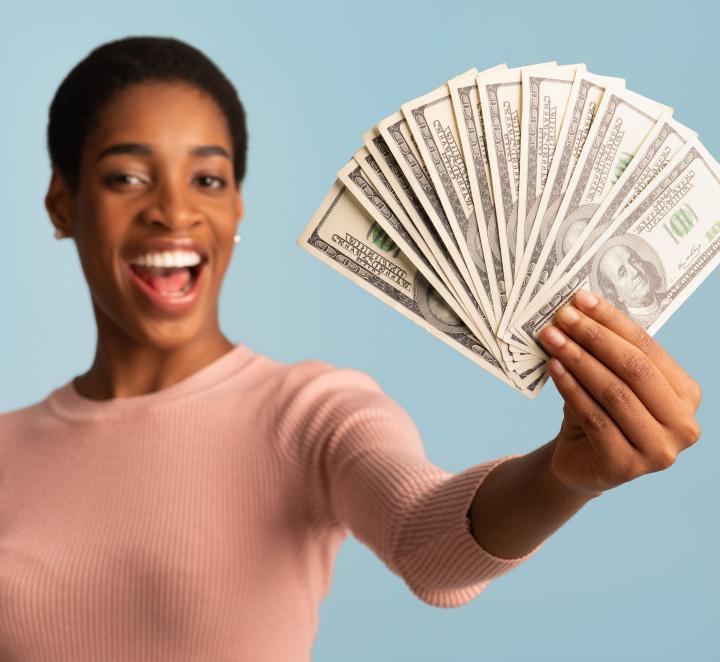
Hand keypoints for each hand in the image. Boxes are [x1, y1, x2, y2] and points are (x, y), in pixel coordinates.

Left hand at [539, 290, 701, 497]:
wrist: (580, 464)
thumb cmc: (598, 414)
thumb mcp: (608, 380)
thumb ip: (606, 352)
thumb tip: (580, 308)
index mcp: (687, 395)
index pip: (649, 348)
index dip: (612, 321)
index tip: (580, 299)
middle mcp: (683, 425)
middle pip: (634, 369)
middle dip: (594, 337)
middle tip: (563, 316)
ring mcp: (658, 451)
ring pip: (614, 393)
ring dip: (578, 360)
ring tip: (552, 338)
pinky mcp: (626, 467)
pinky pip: (594, 417)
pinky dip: (571, 389)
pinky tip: (553, 368)